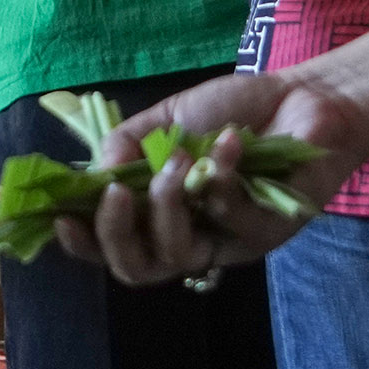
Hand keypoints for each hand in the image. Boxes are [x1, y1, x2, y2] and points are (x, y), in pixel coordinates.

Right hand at [56, 73, 368, 287]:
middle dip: (117, 234)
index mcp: (158, 211)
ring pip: (178, 254)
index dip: (85, 242)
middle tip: (119, 193)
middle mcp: (189, 235)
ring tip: (178, 158)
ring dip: (167, 204)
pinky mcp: (263, 233)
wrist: (303, 100)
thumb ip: (129, 142)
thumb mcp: (169, 117)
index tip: (65, 217)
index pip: (112, 246)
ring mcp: (226, 240)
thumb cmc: (233, 111)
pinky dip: (222, 177)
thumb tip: (96, 170)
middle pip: (137, 269)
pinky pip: (228, 219)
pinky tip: (230, 143)